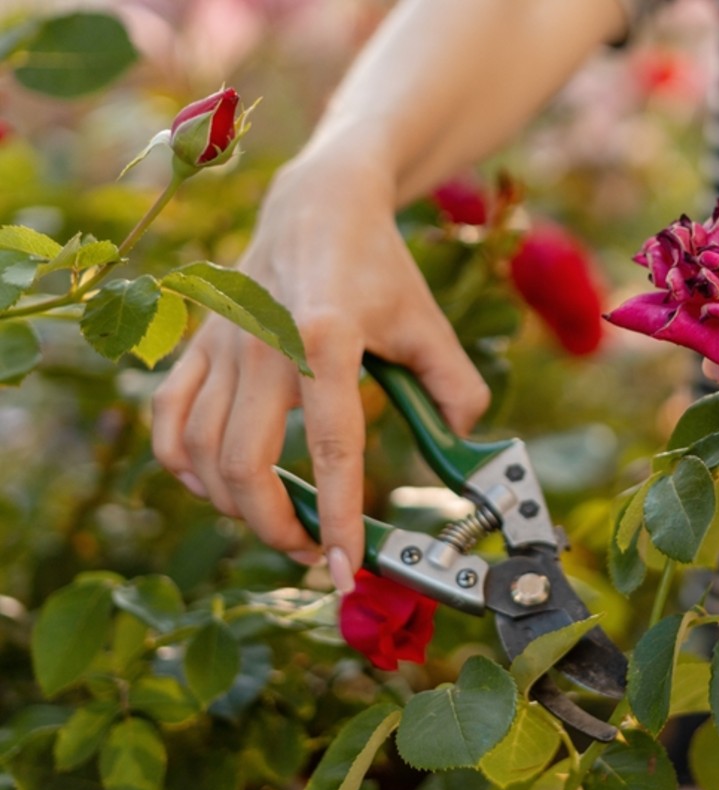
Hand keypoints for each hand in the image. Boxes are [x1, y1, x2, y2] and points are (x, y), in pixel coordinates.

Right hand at [151, 153, 489, 588]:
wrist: (318, 203)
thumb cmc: (377, 267)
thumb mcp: (427, 321)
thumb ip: (455, 386)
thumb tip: (460, 444)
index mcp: (328, 335)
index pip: (332, 446)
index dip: (340, 516)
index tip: (346, 567)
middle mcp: (265, 342)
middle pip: (247, 463)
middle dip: (276, 527)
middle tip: (312, 552)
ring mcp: (224, 342)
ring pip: (200, 450)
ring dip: (232, 505)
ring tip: (276, 523)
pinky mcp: (200, 343)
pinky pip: (168, 416)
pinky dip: (181, 462)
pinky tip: (212, 483)